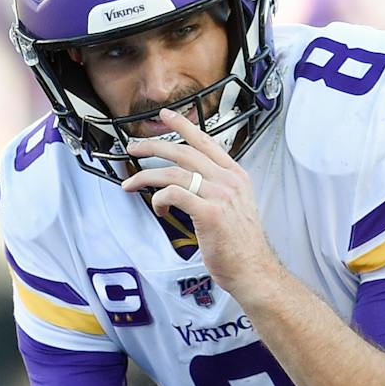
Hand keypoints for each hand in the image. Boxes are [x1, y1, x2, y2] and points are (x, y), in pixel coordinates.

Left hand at [120, 108, 282, 304]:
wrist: (253, 269)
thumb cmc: (241, 245)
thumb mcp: (235, 207)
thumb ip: (217, 190)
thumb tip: (191, 184)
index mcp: (236, 176)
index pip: (206, 142)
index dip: (183, 126)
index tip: (166, 116)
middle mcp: (228, 181)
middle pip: (184, 152)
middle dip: (154, 146)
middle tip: (134, 148)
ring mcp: (220, 195)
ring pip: (174, 173)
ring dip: (146, 176)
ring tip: (131, 183)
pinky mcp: (209, 213)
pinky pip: (174, 194)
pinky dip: (160, 199)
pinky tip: (158, 210)